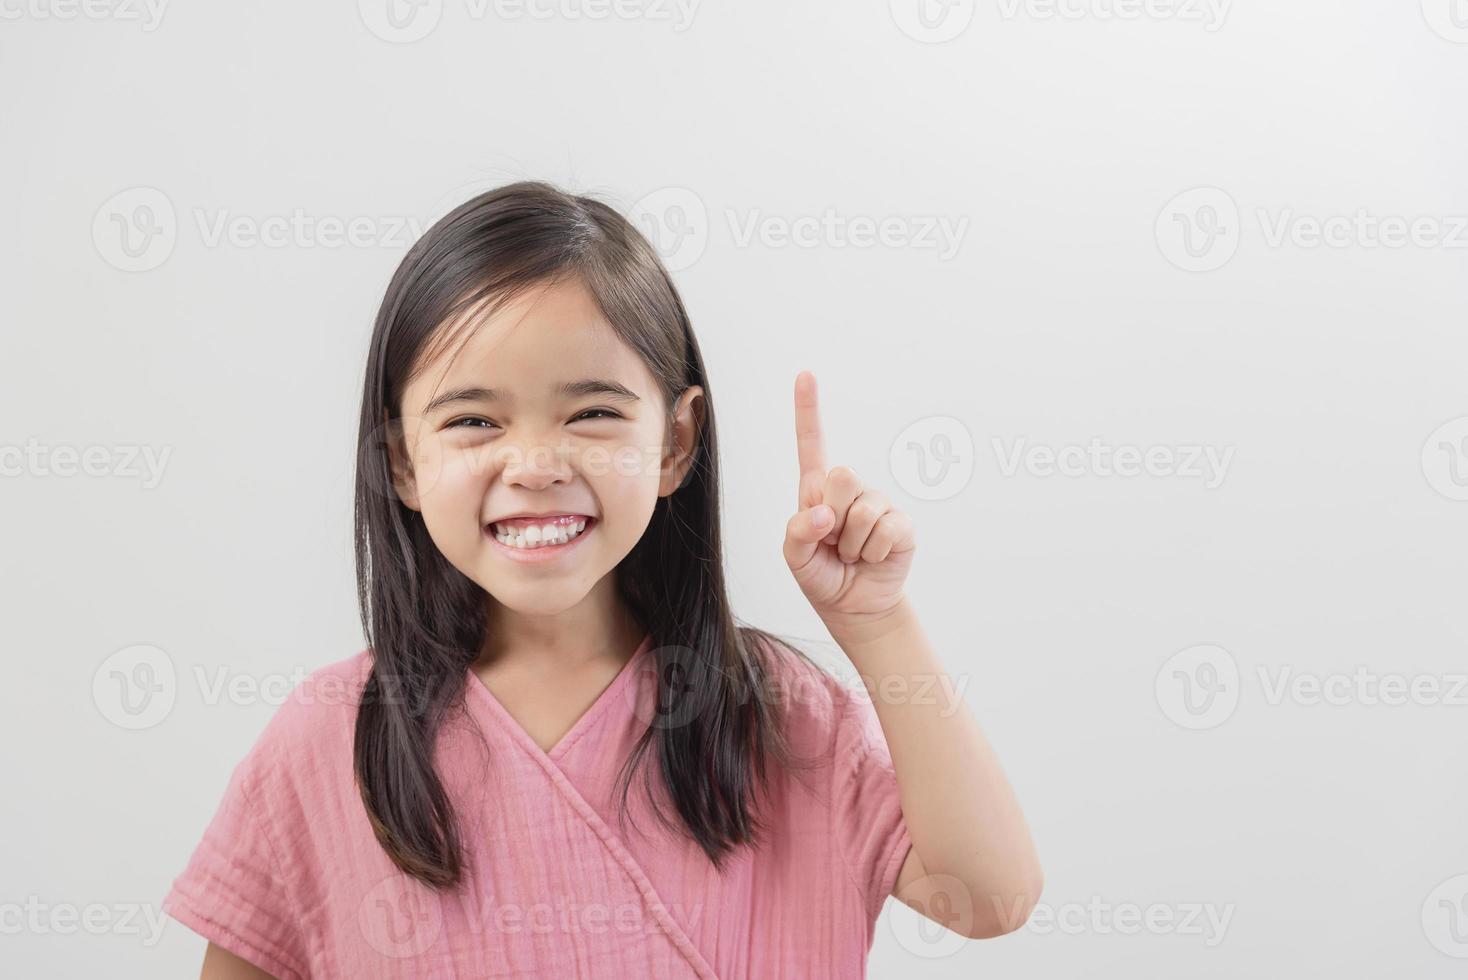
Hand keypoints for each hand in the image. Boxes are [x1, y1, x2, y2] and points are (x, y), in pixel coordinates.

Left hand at [782, 370, 915, 638]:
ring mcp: (878, 503)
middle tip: (834, 540)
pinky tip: (872, 559)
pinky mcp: (901, 524)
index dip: (808, 408)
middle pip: (842, 475)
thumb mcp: (795, 558)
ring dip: (852, 544)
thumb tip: (824, 514)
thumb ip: (798, 533)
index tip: (805, 373)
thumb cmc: (821, 575)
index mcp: (817, 490)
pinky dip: (873, 553)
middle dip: (834, 515)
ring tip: (851, 554)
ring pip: (862, 511)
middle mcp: (849, 490)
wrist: (854, 606)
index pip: (812, 443)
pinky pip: (885, 530)